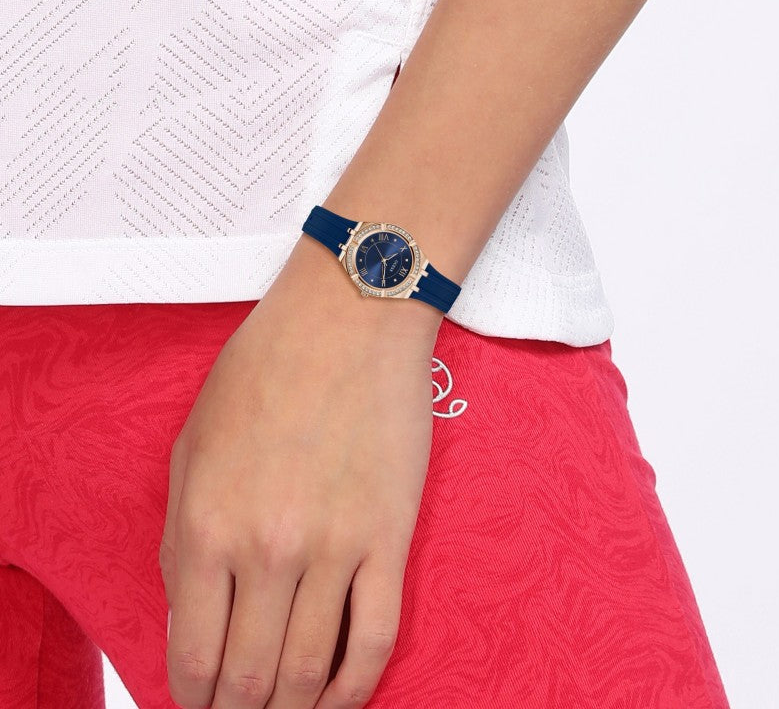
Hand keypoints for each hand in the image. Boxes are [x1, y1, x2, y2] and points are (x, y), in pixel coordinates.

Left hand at [159, 234, 441, 708]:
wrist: (348, 319)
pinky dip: (356, 686)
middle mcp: (266, 549)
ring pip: (311, 673)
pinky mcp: (389, 537)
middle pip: (250, 680)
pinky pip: (375, 638)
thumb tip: (190, 612)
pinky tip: (341, 697)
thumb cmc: (265, 369)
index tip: (200, 701)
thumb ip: (179, 536)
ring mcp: (334, 547)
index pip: (193, 655)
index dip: (193, 696)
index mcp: (205, 525)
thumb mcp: (192, 444)